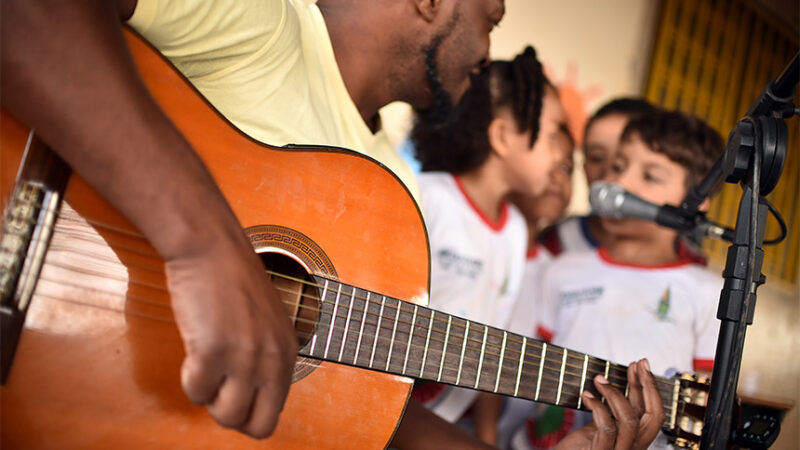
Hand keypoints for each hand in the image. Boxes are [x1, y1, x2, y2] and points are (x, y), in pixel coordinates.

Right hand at [166, 233, 298, 438]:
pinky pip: (196, 392)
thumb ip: (265, 358)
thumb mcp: (266, 323)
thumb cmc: (231, 279)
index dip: (246, 412)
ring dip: (209, 397)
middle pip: (257, 426)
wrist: (211, 247)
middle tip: (216, 387)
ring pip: (226, 416)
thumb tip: (247, 398)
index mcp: (287, 352)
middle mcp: (273, 358)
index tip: (231, 394)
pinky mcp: (214, 351)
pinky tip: (194, 350)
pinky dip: (189, 378)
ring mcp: (245, 357)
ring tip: (206, 365)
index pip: (273, 414)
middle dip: (230, 415)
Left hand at [555, 359, 663, 449]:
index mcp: (635, 439)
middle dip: (646, 385)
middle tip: (636, 364)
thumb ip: (614, 411)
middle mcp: (633, 448)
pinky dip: (598, 406)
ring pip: (630, 420)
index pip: (654, 414)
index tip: (642, 366)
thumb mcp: (601, 425)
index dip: (651, 388)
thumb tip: (624, 383)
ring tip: (599, 379)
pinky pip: (607, 428)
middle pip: (652, 417)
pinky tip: (587, 396)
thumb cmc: (579, 448)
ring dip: (614, 393)